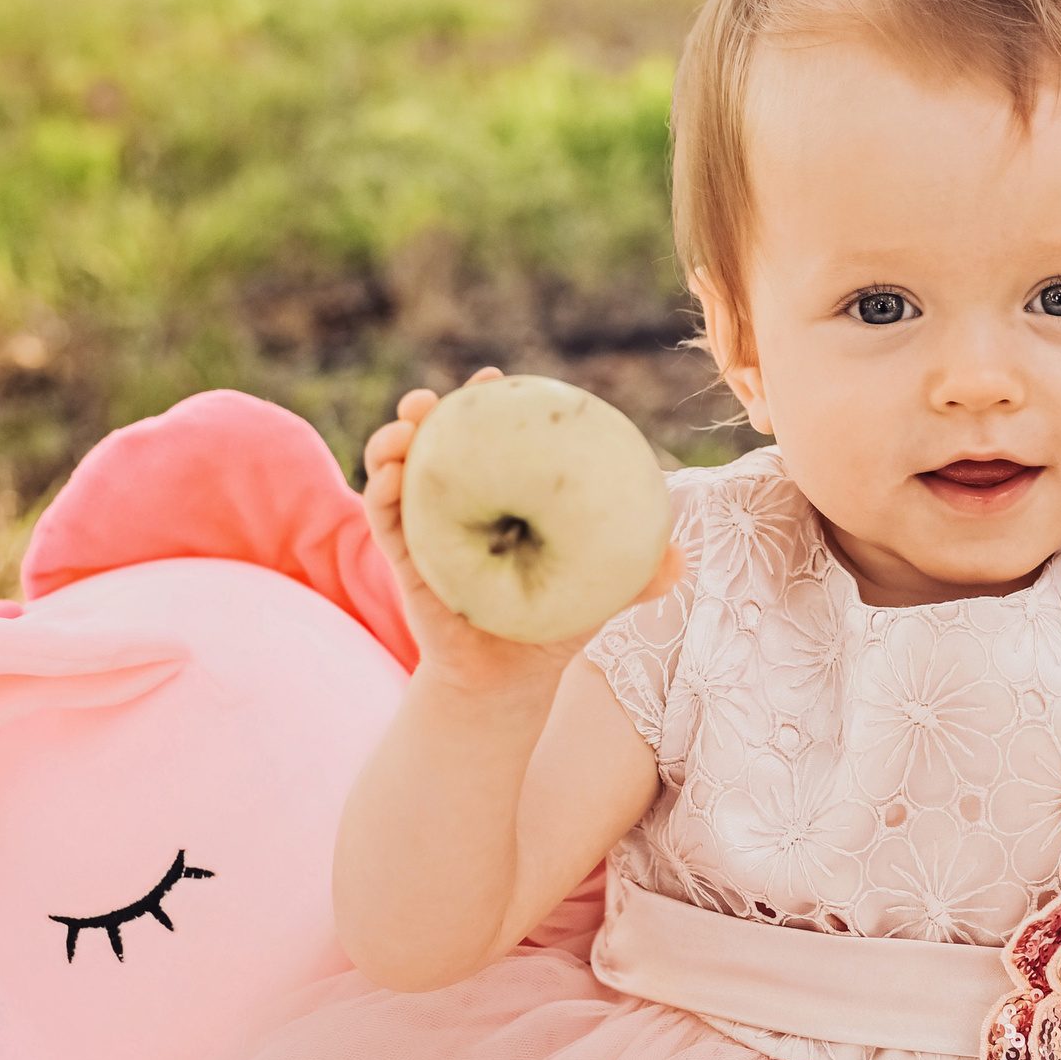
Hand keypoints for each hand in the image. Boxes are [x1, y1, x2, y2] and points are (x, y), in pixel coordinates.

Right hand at [361, 368, 690, 690]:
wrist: (508, 682)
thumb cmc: (554, 626)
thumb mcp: (600, 592)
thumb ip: (640, 574)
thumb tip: (680, 559)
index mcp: (507, 499)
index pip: (496, 441)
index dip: (493, 405)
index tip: (495, 376)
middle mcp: (464, 506)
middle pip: (440, 446)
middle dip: (433, 410)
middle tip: (438, 397)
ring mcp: (427, 530)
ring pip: (401, 472)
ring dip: (394, 440)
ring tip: (405, 423)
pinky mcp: (405, 560)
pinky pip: (385, 521)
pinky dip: (380, 492)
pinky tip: (388, 476)